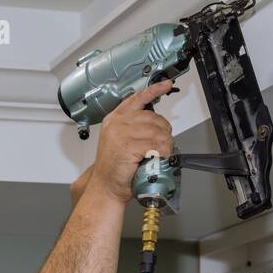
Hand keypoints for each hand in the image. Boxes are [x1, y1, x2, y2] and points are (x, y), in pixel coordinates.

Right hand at [80, 80, 174, 204]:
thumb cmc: (115, 169)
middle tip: (162, 145)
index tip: (166, 84)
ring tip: (161, 154)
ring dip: (165, 144)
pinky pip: (156, 144)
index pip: (137, 98)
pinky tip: (159, 157)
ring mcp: (121, 134)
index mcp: (114, 119)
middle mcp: (117, 123)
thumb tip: (155, 126)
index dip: (154, 90)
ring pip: (157, 131)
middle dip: (163, 131)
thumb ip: (134, 129)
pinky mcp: (128, 145)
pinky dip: (163, 152)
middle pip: (153, 117)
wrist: (106, 187)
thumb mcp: (121, 142)